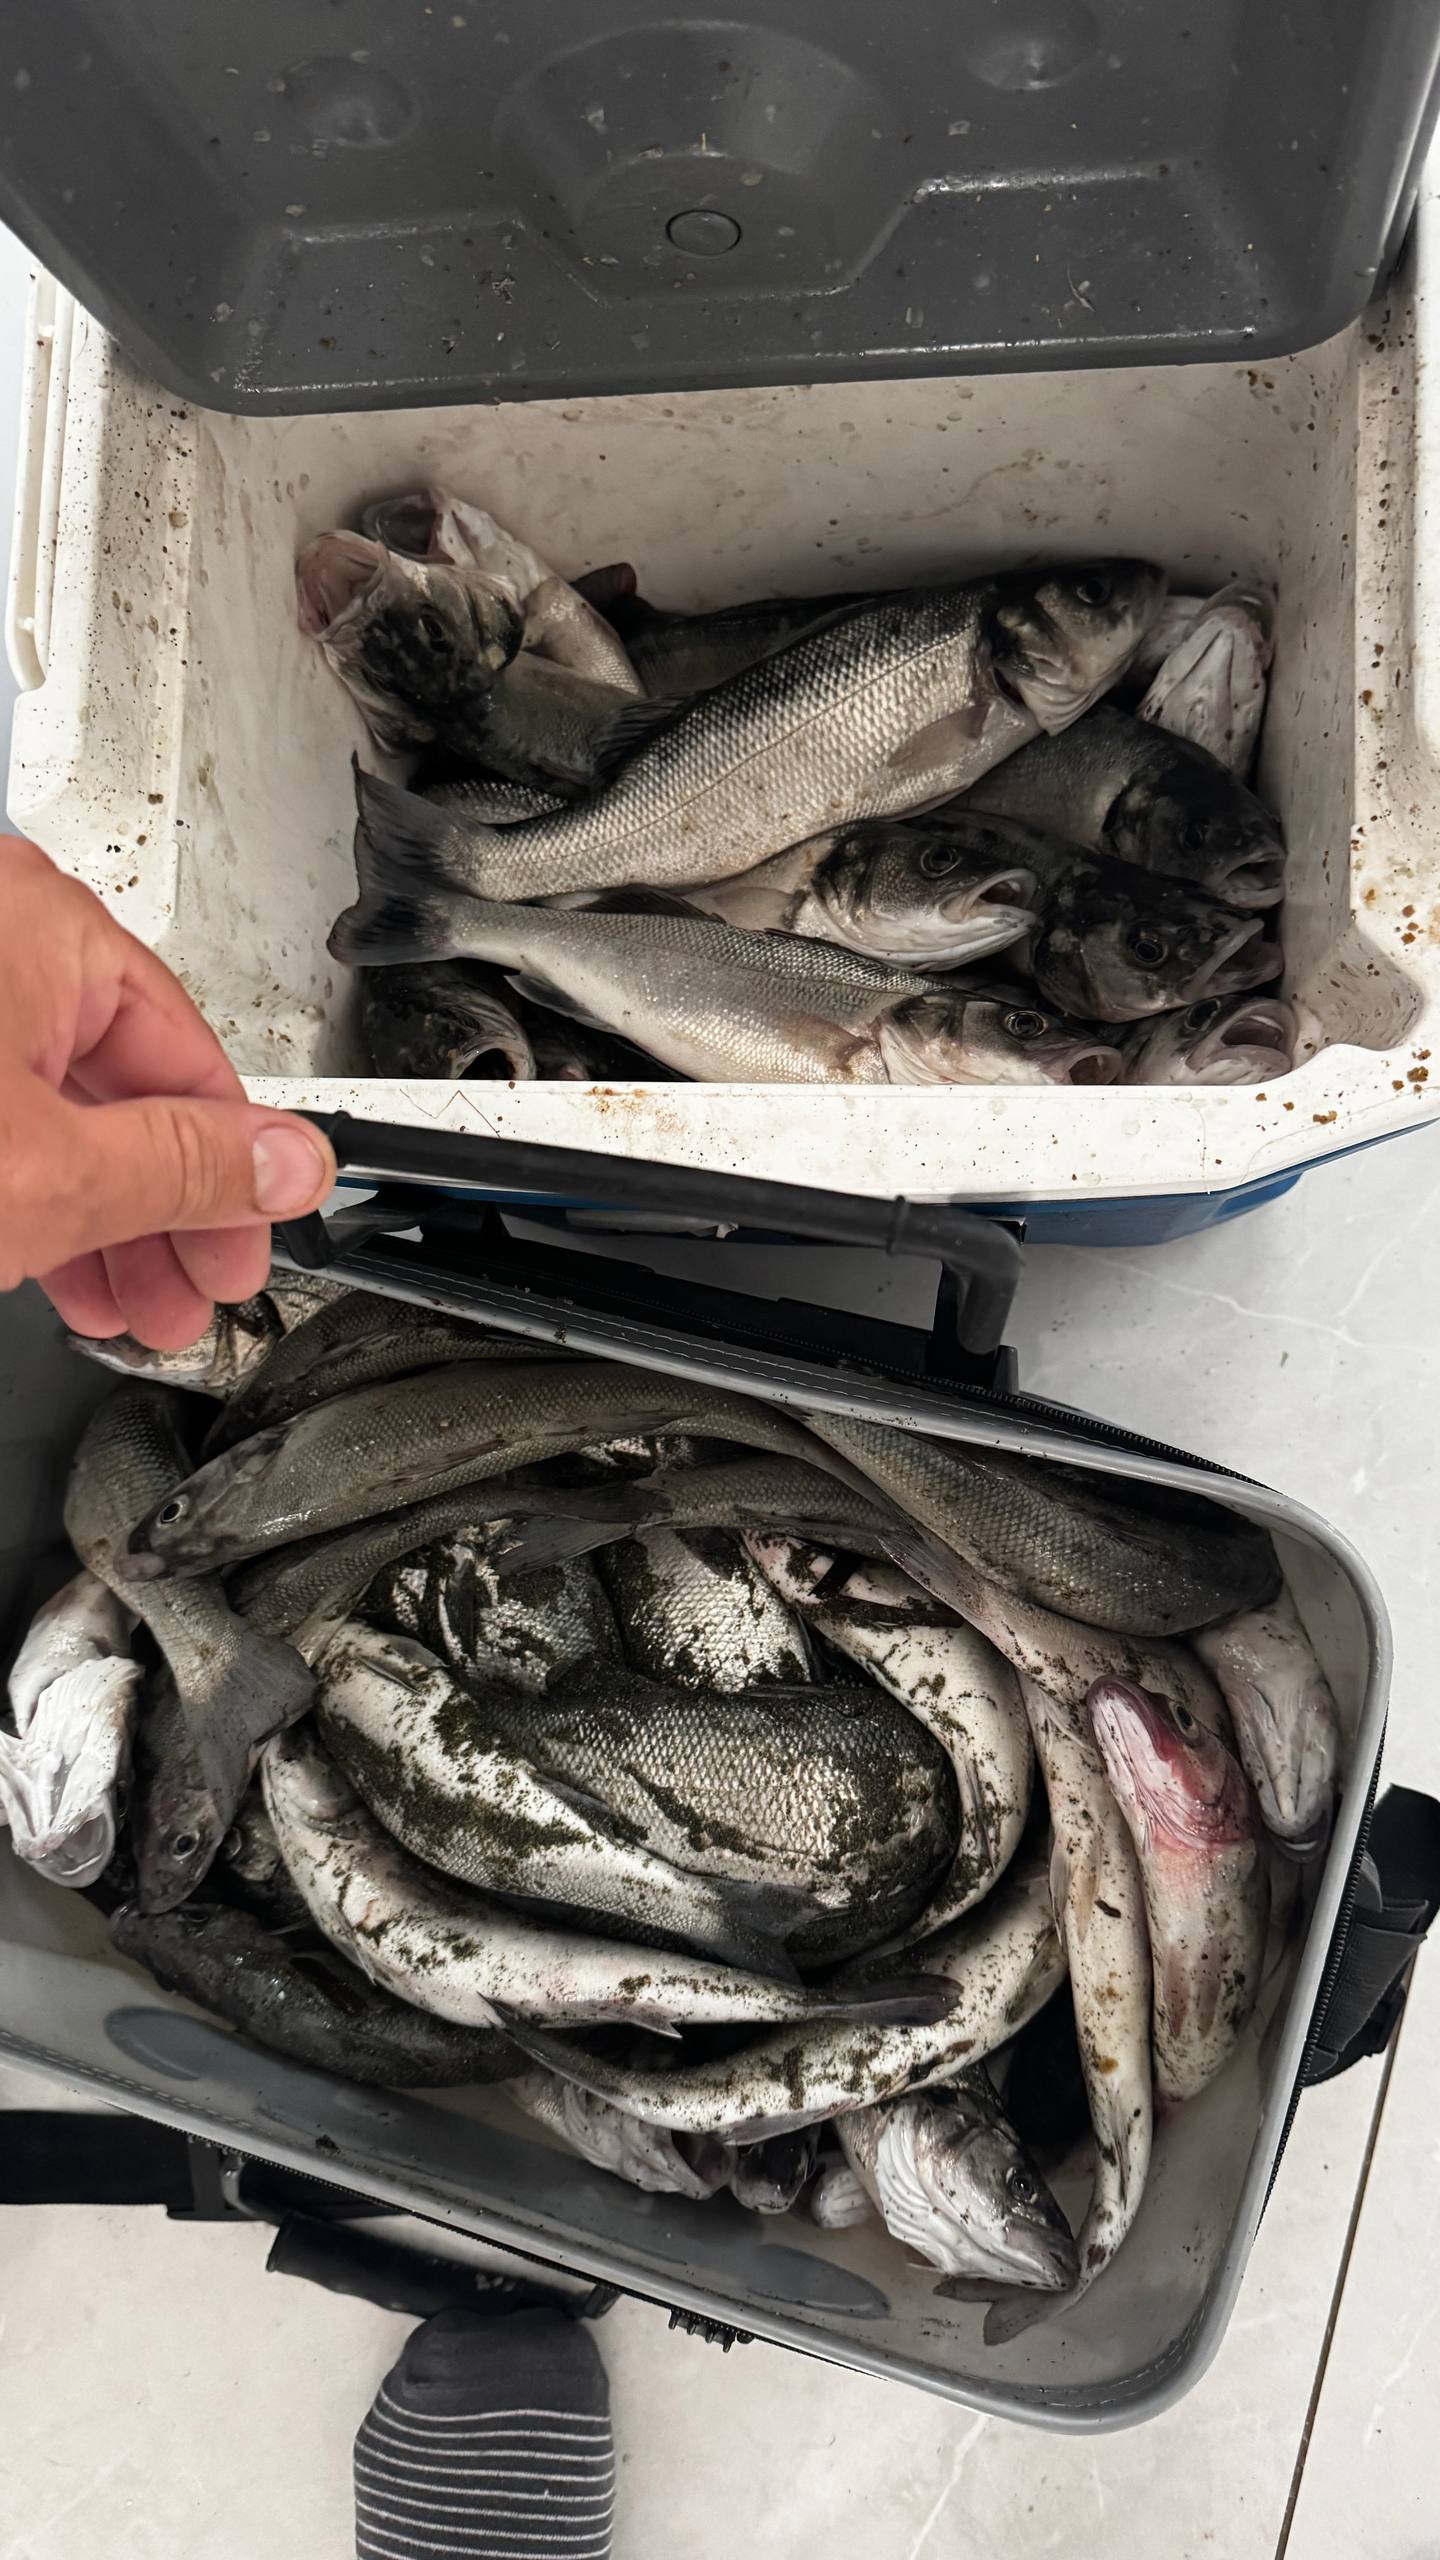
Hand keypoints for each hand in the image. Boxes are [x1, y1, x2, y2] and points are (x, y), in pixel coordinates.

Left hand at [0, 837, 335, 1347]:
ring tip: (133, 1303)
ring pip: (56, 1105)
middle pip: (126, 1084)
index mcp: (37, 920)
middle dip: (167, 1213)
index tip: (258, 1238)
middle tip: (200, 1288)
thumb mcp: (52, 1173)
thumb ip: (185, 1169)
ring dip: (103, 1218)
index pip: (193, 1053)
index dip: (238, 1170)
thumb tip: (289, 1163)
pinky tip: (54, 1263)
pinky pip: (0, 1106)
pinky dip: (28, 1184)